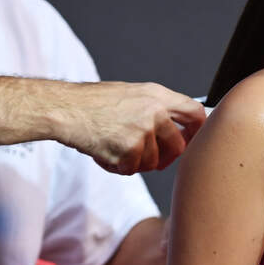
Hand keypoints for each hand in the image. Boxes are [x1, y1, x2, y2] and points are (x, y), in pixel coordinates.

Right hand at [54, 81, 206, 173]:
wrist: (65, 109)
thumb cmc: (92, 103)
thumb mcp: (132, 94)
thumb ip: (156, 109)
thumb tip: (175, 129)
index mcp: (158, 95)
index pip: (195, 113)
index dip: (197, 131)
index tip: (191, 140)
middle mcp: (154, 112)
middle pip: (179, 146)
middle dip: (167, 157)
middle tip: (154, 159)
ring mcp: (142, 132)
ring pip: (153, 162)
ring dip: (135, 162)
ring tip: (115, 147)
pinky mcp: (128, 150)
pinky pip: (132, 170)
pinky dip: (117, 167)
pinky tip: (104, 152)